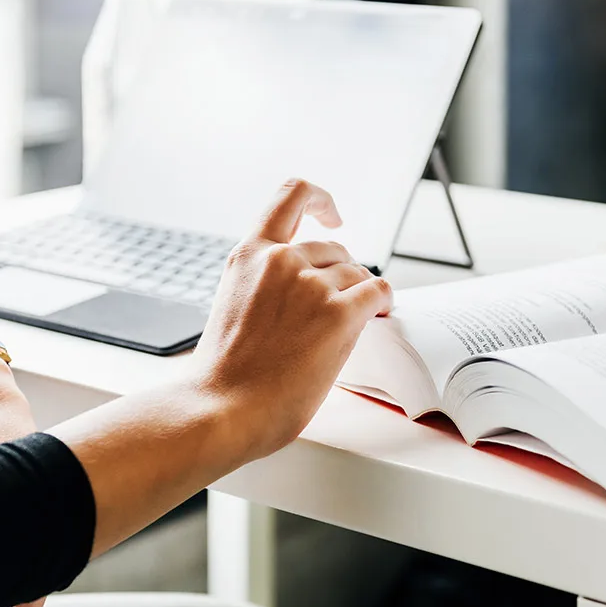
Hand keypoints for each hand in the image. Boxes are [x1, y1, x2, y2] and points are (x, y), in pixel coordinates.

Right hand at [190, 178, 393, 459]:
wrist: (221, 410)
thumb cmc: (223, 375)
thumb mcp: (232, 304)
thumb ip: (262, 284)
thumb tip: (298, 294)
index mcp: (248, 255)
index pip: (291, 195)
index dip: (321, 200)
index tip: (334, 217)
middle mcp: (280, 261)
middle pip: (335, 249)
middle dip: (343, 275)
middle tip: (341, 306)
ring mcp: (311, 285)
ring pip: (357, 274)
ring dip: (360, 295)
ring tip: (353, 322)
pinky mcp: (338, 314)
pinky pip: (379, 293)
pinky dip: (384, 303)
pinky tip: (380, 315)